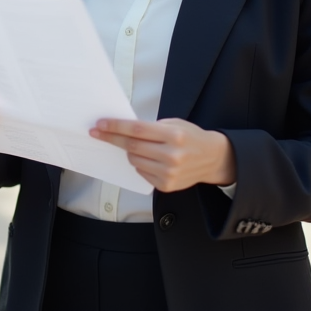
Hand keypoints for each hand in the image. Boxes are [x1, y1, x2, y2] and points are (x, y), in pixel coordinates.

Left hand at [91, 118, 235, 192]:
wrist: (212, 158)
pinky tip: (151, 159)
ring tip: (139, 147)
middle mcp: (172, 155)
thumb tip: (121, 128)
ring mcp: (169, 173)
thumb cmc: (190, 137)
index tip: (100, 124)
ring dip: (129, 152)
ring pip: (134, 160)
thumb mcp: (174, 124)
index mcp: (174, 136)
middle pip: (132, 146)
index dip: (116, 127)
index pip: (137, 130)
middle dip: (111, 138)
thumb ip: (150, 128)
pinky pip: (142, 172)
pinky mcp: (167, 185)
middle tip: (97, 132)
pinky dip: (141, 164)